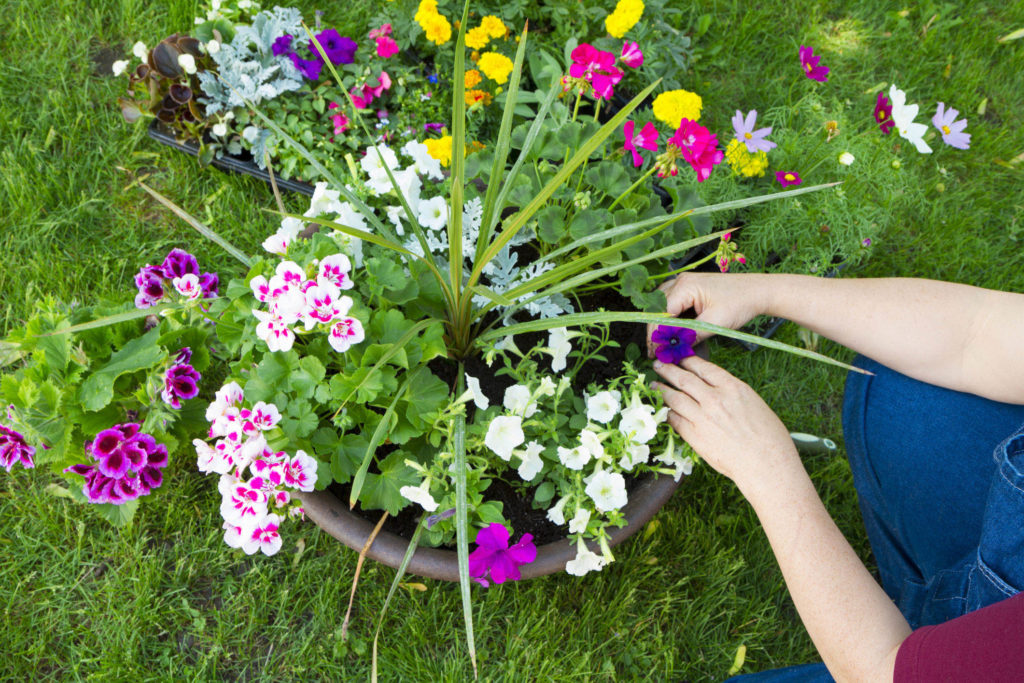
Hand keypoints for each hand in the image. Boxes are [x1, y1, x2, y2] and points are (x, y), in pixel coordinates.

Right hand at [647, 272, 768, 356]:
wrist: (758, 291)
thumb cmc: (740, 303)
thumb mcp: (715, 323)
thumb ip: (691, 335)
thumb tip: (673, 349)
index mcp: (685, 286)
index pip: (661, 313)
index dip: (656, 334)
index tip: (654, 352)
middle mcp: (681, 281)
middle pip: (658, 308)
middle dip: (656, 330)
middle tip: (656, 351)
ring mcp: (685, 282)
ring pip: (663, 305)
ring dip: (662, 323)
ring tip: (662, 343)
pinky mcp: (691, 287)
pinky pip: (673, 302)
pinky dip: (671, 316)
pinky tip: (673, 331)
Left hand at [652, 355, 800, 493]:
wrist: (765, 465)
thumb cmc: (769, 437)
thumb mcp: (754, 404)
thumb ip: (731, 394)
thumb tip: (714, 390)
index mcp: (733, 387)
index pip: (703, 367)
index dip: (688, 361)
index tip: (681, 359)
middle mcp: (714, 398)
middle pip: (684, 379)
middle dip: (669, 370)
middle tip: (658, 365)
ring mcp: (702, 417)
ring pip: (674, 398)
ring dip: (661, 390)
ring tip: (654, 386)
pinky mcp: (693, 436)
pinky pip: (674, 419)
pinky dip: (667, 412)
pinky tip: (663, 409)